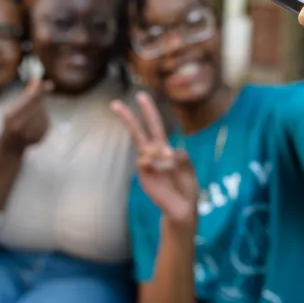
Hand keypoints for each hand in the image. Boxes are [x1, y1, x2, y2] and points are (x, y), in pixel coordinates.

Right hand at [0, 79, 53, 151]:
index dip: (38, 89)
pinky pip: (46, 119)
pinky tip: (34, 122)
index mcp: (11, 118)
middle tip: (49, 85)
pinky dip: (42, 116)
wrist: (11, 147)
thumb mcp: (12, 110)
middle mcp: (22, 126)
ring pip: (43, 111)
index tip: (44, 81)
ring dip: (41, 106)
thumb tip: (38, 81)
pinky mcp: (41, 136)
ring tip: (31, 113)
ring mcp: (32, 133)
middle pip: (38, 104)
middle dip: (43, 95)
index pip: (30, 100)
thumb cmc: (10, 124)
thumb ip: (25, 97)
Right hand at [111, 92, 198, 229]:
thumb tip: (168, 151)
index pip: (154, 126)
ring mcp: (146, 165)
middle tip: (114, 103)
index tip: (141, 96)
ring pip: (145, 148)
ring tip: (170, 166)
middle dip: (127, 118)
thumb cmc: (187, 187)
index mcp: (165, 149)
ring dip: (158, 153)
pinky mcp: (144, 176)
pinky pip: (144, 162)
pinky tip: (162, 169)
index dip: (148, 111)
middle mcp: (153, 154)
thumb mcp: (190, 169)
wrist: (182, 208)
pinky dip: (154, 162)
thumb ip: (182, 157)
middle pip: (137, 133)